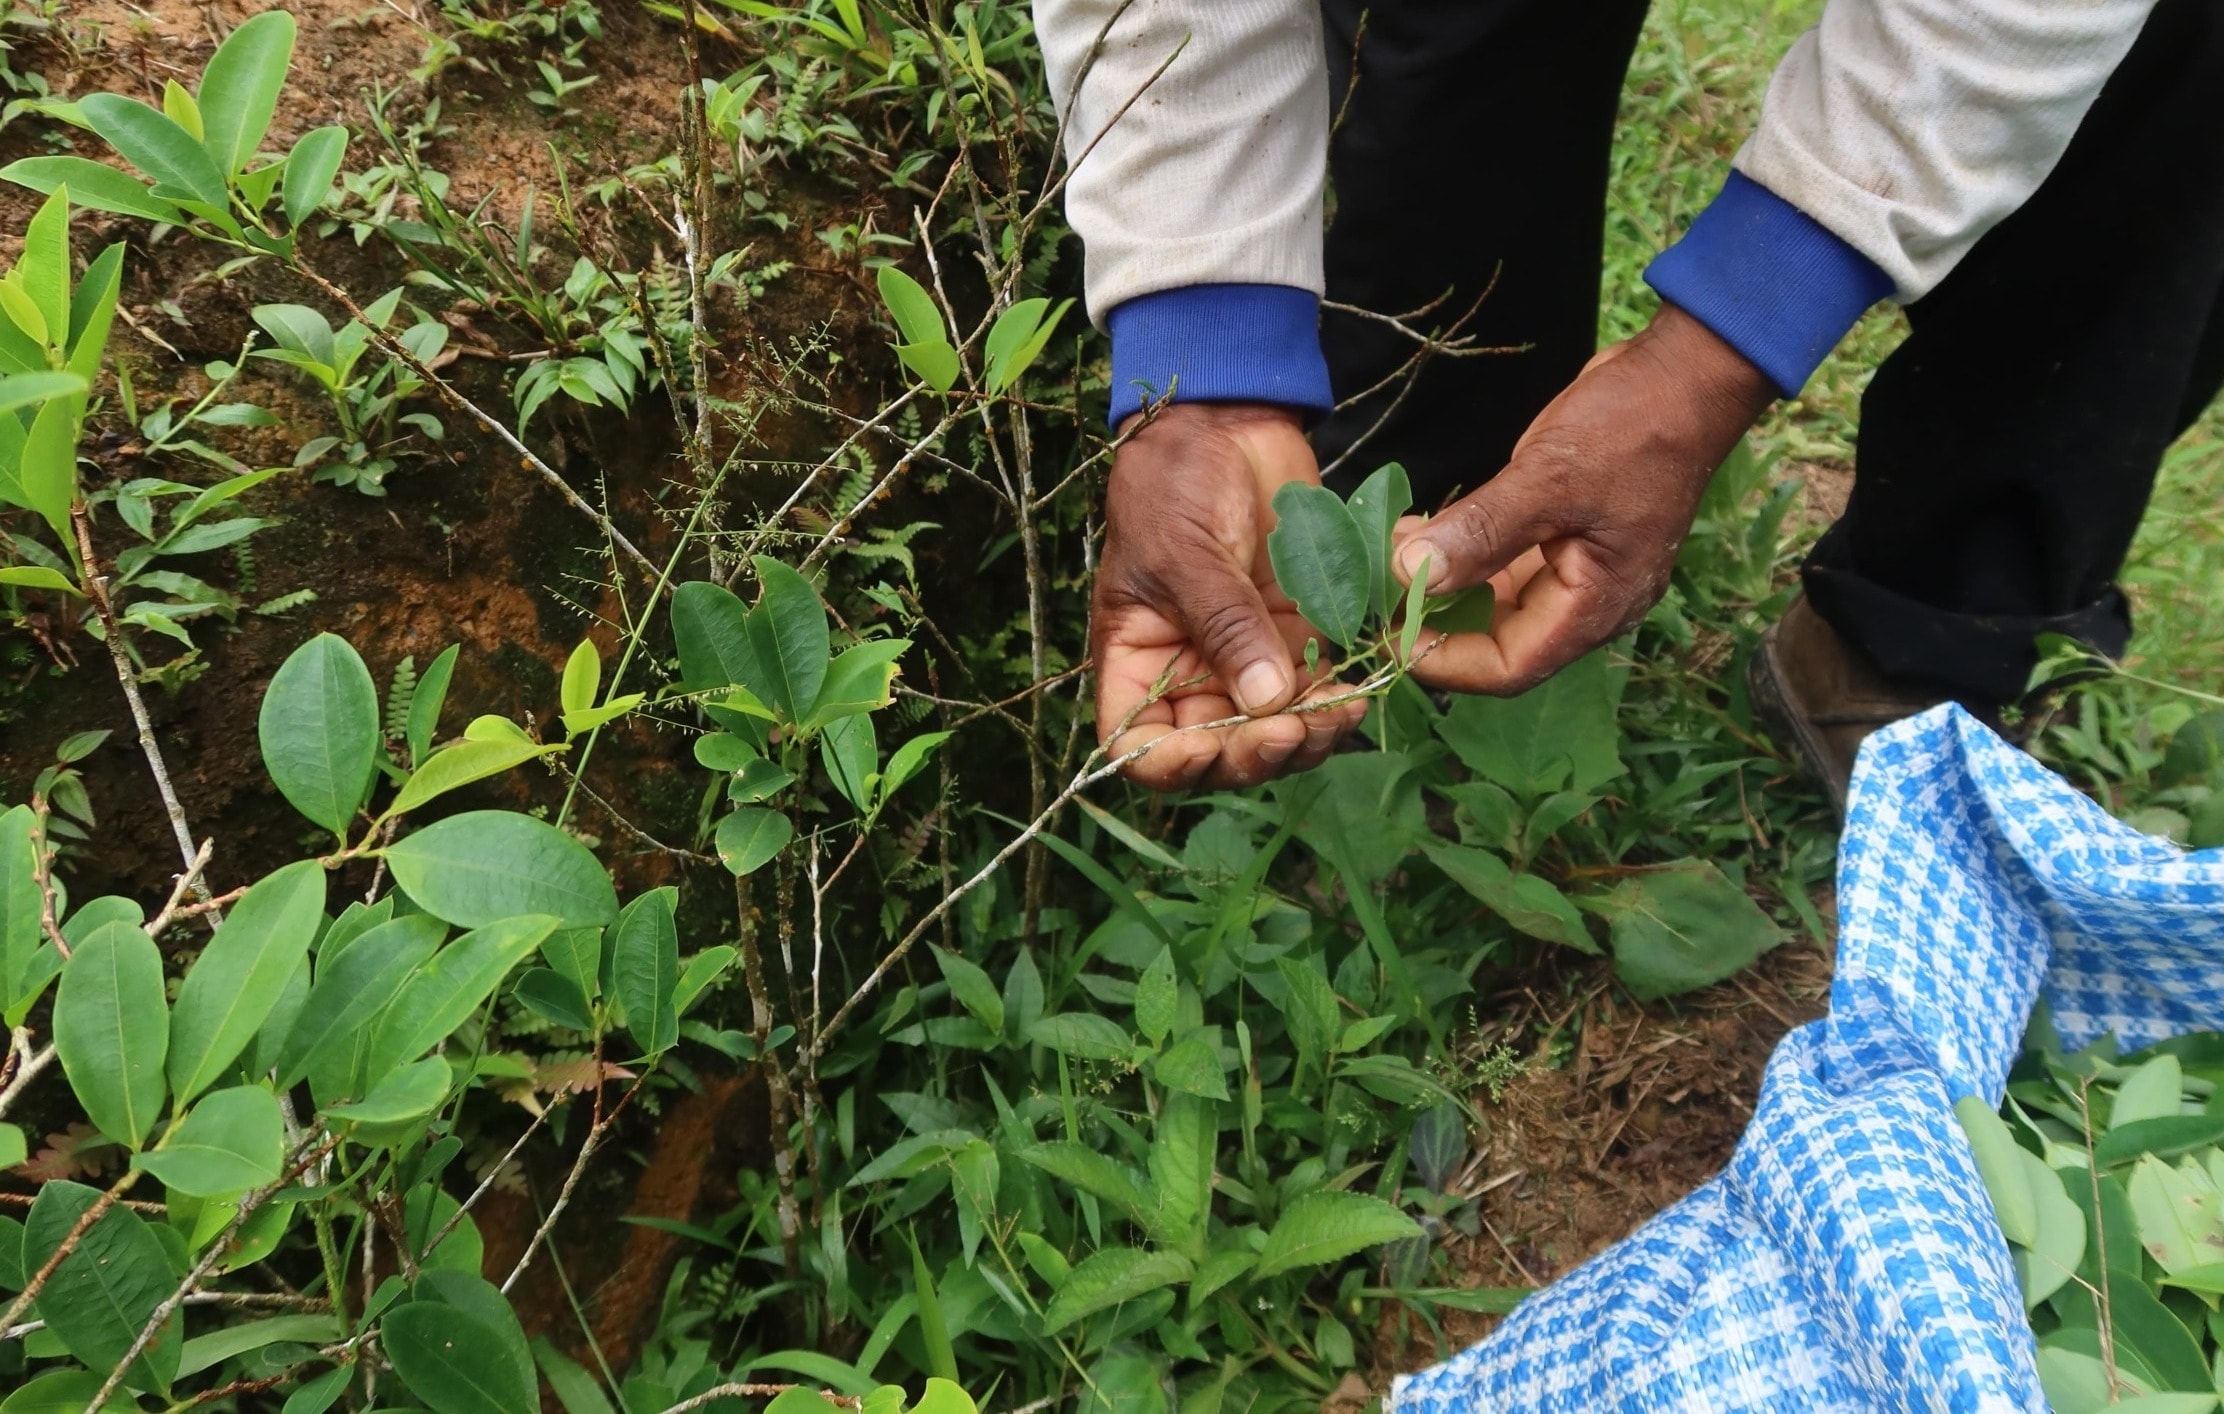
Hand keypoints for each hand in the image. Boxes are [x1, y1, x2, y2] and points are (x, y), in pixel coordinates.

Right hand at [1093, 403, 1369, 789]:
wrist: (1227, 424)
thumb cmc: (1176, 482)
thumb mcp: (1185, 552)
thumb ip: (1224, 627)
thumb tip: (1265, 702)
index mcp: (1138, 663)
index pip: (1140, 748)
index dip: (1172, 765)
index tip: (1212, 746)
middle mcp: (1190, 676)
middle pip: (1218, 755)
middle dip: (1259, 754)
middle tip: (1298, 728)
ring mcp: (1247, 661)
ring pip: (1276, 735)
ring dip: (1311, 735)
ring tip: (1344, 708)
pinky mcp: (1296, 639)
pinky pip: (1318, 691)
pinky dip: (1341, 698)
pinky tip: (1365, 682)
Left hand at [1391, 304, 1776, 693]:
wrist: (1684, 376)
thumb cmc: (1631, 428)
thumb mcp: (1549, 478)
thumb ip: (1481, 531)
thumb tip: (1409, 575)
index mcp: (1596, 606)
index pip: (1510, 666)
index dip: (1446, 660)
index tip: (1389, 634)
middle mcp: (1588, 600)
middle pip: (1500, 640)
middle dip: (1436, 621)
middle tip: (1375, 594)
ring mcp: (1579, 569)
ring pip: (1498, 600)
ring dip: (1444, 583)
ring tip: (1390, 552)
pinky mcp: (1566, 536)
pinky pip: (1506, 562)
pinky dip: (1464, 552)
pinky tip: (1421, 530)